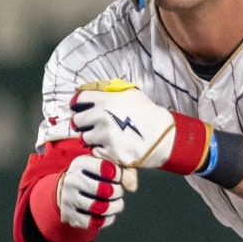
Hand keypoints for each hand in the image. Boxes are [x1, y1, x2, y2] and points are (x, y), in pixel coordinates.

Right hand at [57, 154, 136, 229]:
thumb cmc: (90, 176)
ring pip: (102, 208)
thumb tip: (132, 187)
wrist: (65, 190)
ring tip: (117, 203)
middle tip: (117, 191)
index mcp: (81, 164)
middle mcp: (72, 181)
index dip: (119, 175)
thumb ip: (121, 170)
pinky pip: (96, 223)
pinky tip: (108, 213)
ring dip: (115, 206)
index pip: (106, 168)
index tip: (118, 178)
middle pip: (106, 190)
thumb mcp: (101, 166)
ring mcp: (69, 200)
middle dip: (118, 192)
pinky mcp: (71, 217)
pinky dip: (108, 219)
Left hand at [70, 81, 208, 172]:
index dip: (78, 105)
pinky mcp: (109, 153)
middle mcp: (102, 117)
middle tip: (95, 126)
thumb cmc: (147, 114)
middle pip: (77, 121)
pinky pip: (95, 152)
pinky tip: (114, 147)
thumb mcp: (130, 94)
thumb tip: (87, 88)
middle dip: (85, 124)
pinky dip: (102, 151)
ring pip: (85, 138)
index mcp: (106, 100)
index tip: (81, 110)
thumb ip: (108, 90)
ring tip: (107, 137)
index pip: (78, 100)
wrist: (164, 136)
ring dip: (93, 138)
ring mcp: (105, 136)